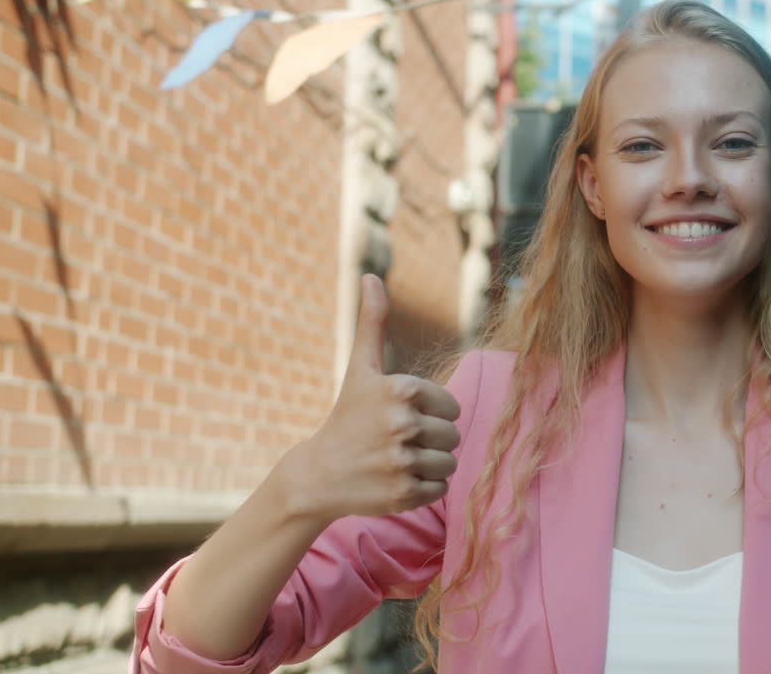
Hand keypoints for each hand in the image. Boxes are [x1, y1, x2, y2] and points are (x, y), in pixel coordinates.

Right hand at [284, 273, 461, 521]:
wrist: (317, 474)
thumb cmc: (347, 417)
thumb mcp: (361, 369)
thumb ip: (373, 322)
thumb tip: (371, 276)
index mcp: (401, 389)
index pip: (452, 406)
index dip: (432, 413)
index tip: (401, 417)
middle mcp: (403, 424)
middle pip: (453, 436)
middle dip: (431, 440)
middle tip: (397, 442)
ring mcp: (402, 462)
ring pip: (450, 463)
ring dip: (430, 465)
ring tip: (398, 461)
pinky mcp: (403, 494)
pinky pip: (441, 489)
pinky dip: (424, 488)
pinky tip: (395, 480)